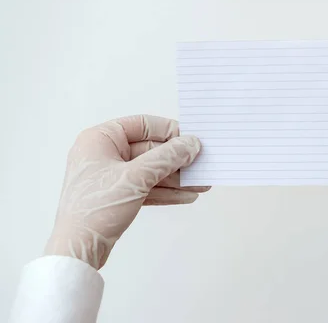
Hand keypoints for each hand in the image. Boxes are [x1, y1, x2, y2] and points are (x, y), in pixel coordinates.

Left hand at [45, 115, 209, 269]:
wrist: (77, 251)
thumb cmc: (95, 209)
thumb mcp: (136, 178)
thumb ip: (166, 158)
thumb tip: (191, 144)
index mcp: (100, 140)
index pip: (142, 125)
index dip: (168, 131)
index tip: (190, 139)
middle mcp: (104, 154)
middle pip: (150, 150)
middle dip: (177, 161)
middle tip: (201, 166)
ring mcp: (110, 176)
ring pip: (151, 171)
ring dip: (176, 178)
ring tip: (201, 184)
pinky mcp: (117, 196)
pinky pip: (147, 187)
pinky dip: (166, 191)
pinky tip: (186, 196)